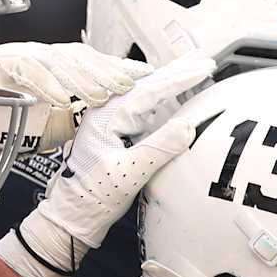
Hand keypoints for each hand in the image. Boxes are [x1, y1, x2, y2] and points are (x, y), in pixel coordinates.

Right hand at [0, 42, 150, 152]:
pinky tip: (62, 101)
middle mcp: (40, 56)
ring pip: (58, 62)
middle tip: (128, 86)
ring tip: (102, 96)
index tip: (145, 75)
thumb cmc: (6, 119)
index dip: (117, 66)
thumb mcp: (51, 120)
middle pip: (79, 57)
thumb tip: (110, 117)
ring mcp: (20, 57)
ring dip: (82, 79)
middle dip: (105, 70)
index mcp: (54, 66)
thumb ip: (76, 114)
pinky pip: (28, 72)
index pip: (92, 61)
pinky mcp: (1, 65)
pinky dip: (47, 86)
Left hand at [0, 53, 214, 276]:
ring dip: (170, 85)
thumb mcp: (130, 174)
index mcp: (107, 116)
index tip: (203, 67)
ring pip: (145, 95)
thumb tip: (187, 125)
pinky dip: (161, 102)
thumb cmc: (94, 197)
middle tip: (203, 60)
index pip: (150, 89)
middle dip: (176, 73)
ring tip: (194, 72)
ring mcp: (109, 121)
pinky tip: (173, 100)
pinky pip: (141, 110)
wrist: (73, 215)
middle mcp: (106, 112)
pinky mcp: (113, 132)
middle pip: (147, 85)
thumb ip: (159, 148)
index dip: (180, 77)